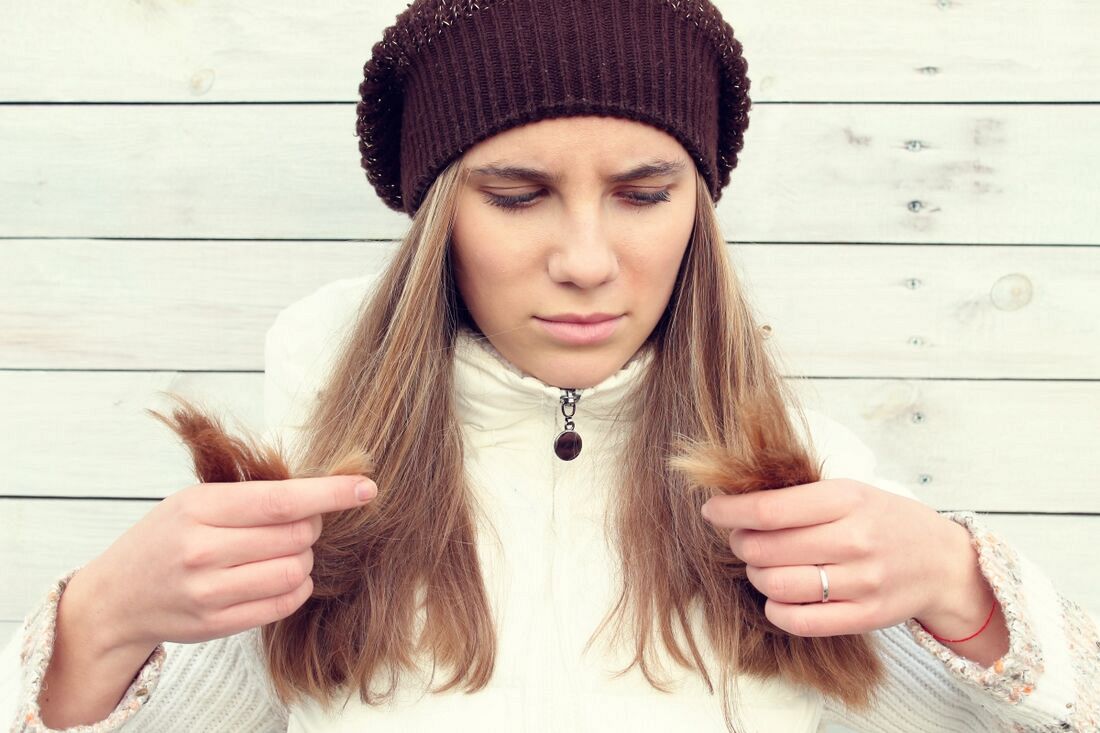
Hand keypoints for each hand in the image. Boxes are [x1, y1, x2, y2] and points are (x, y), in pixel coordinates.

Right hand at [71, 475, 377, 652]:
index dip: (330, 493)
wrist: (117, 597)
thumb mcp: (195, 500)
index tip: (366, 487)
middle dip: (312, 526)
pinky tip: (281, 575)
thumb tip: (321, 489)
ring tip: (285, 551)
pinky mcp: (219, 623)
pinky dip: (296, 587)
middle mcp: (203, 551)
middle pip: (296, 536)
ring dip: (304, 558)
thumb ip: (251, 496)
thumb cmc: (165, 538)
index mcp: (199, 508)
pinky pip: (284, 603)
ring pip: (294, 571)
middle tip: (298, 523)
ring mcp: (209, 592)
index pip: (281, 500)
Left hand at [700, 478, 965, 637]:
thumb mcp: (851, 492)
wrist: (944, 562)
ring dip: (756, 575)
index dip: (730, 511)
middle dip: (741, 543)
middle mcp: (854, 540)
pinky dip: (776, 610)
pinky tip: (777, 598)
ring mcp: (861, 582)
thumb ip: (802, 496)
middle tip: (742, 539)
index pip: (769, 510)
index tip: (712, 510)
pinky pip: (800, 621)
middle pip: (766, 548)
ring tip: (762, 565)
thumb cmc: (886, 521)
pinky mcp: (865, 617)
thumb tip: (739, 500)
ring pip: (777, 584)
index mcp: (847, 499)